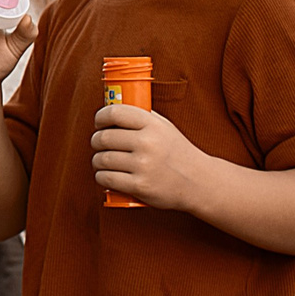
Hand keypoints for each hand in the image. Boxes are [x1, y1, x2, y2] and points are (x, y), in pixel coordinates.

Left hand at [91, 101, 212, 209]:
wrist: (198, 182)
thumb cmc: (177, 152)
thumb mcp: (165, 127)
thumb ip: (143, 117)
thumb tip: (113, 109)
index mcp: (152, 125)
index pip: (114, 113)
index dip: (100, 117)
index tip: (99, 123)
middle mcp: (147, 143)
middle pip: (103, 138)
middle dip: (96, 141)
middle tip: (98, 145)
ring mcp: (143, 166)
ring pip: (101, 159)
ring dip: (97, 161)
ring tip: (102, 161)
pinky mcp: (139, 186)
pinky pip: (106, 178)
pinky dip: (101, 177)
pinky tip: (105, 175)